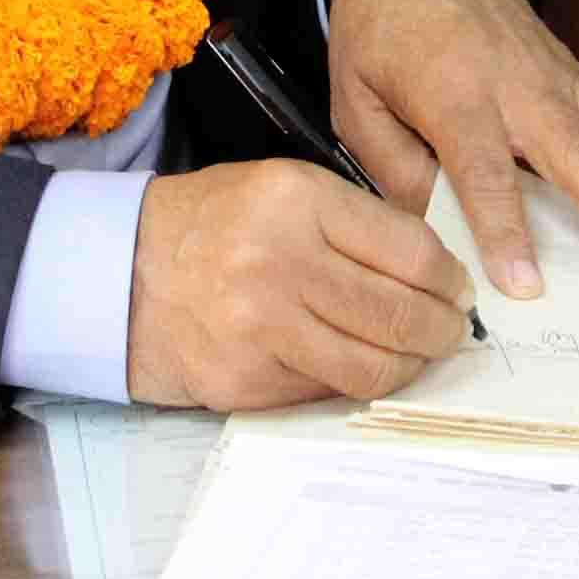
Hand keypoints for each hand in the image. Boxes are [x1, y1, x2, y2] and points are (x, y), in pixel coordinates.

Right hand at [122, 158, 472, 409]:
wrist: (118, 273)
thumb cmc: (210, 224)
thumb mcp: (282, 189)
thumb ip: (354, 221)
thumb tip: (433, 271)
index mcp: (296, 202)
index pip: (410, 250)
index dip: (449, 279)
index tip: (459, 289)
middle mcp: (280, 263)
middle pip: (399, 313)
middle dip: (442, 329)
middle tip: (451, 330)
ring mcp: (261, 330)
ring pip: (374, 365)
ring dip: (410, 365)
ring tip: (417, 353)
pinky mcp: (247, 383)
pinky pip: (329, 390)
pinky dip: (356, 382)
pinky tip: (363, 366)